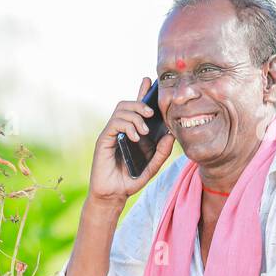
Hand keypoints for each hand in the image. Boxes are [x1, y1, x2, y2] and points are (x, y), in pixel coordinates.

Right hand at [87, 76, 176, 205]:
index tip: (150, 81)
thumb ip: (161, 151)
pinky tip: (135, 137)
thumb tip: (171, 134)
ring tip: (143, 132)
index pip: (137, 108)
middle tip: (152, 113)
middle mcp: (121, 129)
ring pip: (121, 110)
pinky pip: (115, 122)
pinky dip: (127, 126)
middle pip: (128, 104)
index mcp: (132, 132)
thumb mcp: (152, 166)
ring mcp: (112, 133)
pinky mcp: (104, 139)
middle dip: (141, 103)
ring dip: (135, 116)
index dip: (142, 92)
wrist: (114, 194)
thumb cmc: (130, 180)